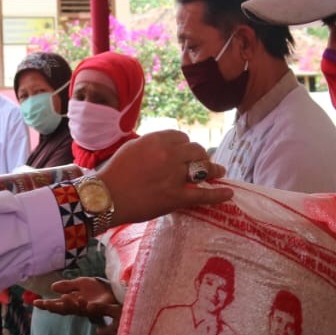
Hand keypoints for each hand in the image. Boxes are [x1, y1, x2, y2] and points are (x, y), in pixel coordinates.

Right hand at [34, 278, 120, 321]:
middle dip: (54, 307)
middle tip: (45, 304)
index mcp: (72, 302)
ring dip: (70, 304)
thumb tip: (52, 287)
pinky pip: (92, 308)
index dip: (46, 304)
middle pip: (63, 309)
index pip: (56, 305)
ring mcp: (88, 309)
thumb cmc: (95, 289)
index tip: (35, 302)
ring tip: (63, 298)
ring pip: (76, 309)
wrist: (113, 290)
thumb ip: (67, 286)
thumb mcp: (79, 284)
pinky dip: (87, 305)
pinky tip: (81, 300)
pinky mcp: (99, 308)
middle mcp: (78, 307)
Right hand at [96, 132, 232, 224]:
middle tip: (203, 162)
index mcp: (157, 140)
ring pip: (203, 168)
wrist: (106, 197)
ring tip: (220, 172)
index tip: (185, 151)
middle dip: (200, 156)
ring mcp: (175, 176)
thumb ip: (151, 144)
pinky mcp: (177, 197)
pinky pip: (202, 195)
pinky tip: (228, 194)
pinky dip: (218, 195)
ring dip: (214, 169)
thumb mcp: (132, 148)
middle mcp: (169, 155)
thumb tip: (167, 146)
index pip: (181, 137)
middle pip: (195, 150)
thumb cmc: (114, 173)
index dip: (185, 145)